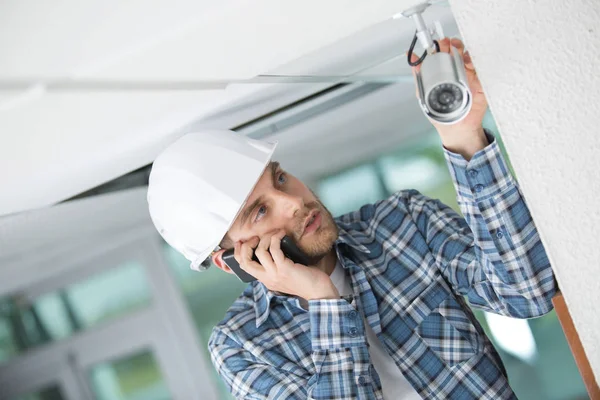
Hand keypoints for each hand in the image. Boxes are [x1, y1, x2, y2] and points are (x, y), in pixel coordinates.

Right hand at [234, 230, 339, 300]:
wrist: (319, 292)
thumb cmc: (306, 281)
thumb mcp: (286, 274)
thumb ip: (277, 265)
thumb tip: (274, 246)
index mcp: (266, 280)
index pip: (244, 267)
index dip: (238, 253)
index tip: (241, 242)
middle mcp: (268, 278)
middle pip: (245, 261)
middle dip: (246, 246)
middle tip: (255, 238)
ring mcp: (275, 274)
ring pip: (260, 252)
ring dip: (266, 238)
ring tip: (274, 233)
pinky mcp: (284, 268)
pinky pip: (274, 249)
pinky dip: (276, 238)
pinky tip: (282, 234)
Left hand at [411, 37, 488, 159]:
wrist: (456, 128)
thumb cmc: (441, 113)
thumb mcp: (424, 94)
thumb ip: (419, 76)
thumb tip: (412, 58)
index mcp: (444, 72)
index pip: (444, 52)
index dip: (442, 45)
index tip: (439, 43)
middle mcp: (457, 71)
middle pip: (458, 50)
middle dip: (453, 44)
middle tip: (448, 45)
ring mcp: (469, 76)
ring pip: (470, 56)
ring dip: (464, 51)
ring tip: (458, 52)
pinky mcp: (480, 82)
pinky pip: (481, 68)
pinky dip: (476, 62)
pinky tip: (469, 62)